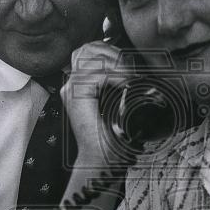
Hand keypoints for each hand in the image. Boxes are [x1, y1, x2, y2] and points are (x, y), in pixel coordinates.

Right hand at [62, 40, 135, 168]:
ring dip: (116, 63)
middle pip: (88, 48)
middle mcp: (72, 84)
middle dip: (113, 52)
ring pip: (92, 57)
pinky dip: (115, 76)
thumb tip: (139, 68)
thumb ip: (123, 84)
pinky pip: (97, 74)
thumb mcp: (122, 104)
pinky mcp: (75, 96)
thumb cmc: (114, 137)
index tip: (130, 66)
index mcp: (80, 84)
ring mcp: (71, 89)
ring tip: (129, 78)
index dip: (111, 51)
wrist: (103, 160)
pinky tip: (125, 86)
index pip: (90, 50)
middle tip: (130, 70)